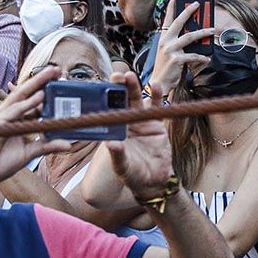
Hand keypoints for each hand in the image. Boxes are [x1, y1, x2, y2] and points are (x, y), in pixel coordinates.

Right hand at [0, 66, 71, 188]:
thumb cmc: (0, 163)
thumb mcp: (30, 152)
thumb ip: (48, 145)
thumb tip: (69, 145)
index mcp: (16, 118)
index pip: (33, 101)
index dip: (46, 91)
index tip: (62, 83)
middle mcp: (9, 114)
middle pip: (28, 93)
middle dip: (43, 80)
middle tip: (58, 70)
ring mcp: (1, 116)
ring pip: (21, 96)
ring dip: (37, 84)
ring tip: (52, 74)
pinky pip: (15, 111)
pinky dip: (28, 103)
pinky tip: (40, 96)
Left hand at [104, 72, 175, 199]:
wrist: (154, 181)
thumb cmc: (133, 175)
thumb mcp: (123, 168)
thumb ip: (118, 156)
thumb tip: (111, 144)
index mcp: (113, 131)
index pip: (106, 111)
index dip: (104, 99)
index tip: (100, 89)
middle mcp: (125, 123)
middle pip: (121, 101)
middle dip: (119, 88)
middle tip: (117, 76)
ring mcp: (141, 122)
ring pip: (137, 101)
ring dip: (134, 88)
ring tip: (131, 77)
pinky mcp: (156, 124)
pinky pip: (156, 108)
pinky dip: (157, 97)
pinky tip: (156, 85)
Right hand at [149, 1, 213, 93]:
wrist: (159, 83)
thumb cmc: (167, 67)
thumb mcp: (170, 52)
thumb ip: (179, 42)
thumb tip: (196, 34)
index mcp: (163, 38)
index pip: (167, 19)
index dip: (172, 7)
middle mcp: (165, 41)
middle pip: (179, 22)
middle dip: (188, 11)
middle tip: (197, 3)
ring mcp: (170, 50)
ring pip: (190, 37)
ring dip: (202, 32)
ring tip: (212, 29)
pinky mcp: (176, 60)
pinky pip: (193, 56)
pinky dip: (201, 57)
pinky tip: (207, 58)